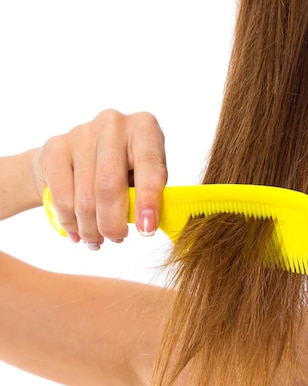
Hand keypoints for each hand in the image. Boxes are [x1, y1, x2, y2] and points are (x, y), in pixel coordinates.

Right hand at [33, 109, 167, 248]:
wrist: (78, 155)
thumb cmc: (123, 169)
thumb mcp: (144, 176)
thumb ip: (150, 195)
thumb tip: (148, 225)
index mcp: (145, 128)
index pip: (150, 167)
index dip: (149, 201)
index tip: (146, 229)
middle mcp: (114, 124)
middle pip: (110, 185)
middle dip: (113, 222)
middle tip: (117, 238)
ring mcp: (82, 133)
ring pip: (85, 197)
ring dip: (92, 227)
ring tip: (98, 239)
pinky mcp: (56, 147)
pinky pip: (62, 197)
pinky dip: (71, 222)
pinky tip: (78, 231)